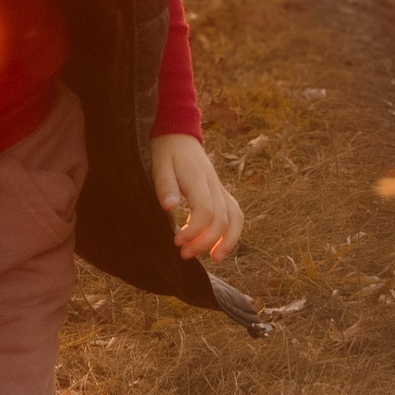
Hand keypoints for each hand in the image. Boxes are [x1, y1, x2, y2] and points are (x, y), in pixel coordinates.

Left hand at [152, 133, 243, 262]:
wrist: (179, 136)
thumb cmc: (166, 152)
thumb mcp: (159, 165)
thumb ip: (165, 186)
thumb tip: (169, 206)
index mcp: (198, 179)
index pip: (206, 210)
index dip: (194, 230)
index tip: (177, 240)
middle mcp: (214, 185)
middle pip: (221, 219)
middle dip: (205, 242)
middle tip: (184, 254)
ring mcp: (220, 189)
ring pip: (235, 218)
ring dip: (227, 241)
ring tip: (214, 259)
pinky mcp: (221, 193)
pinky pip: (235, 215)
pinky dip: (231, 233)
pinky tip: (216, 246)